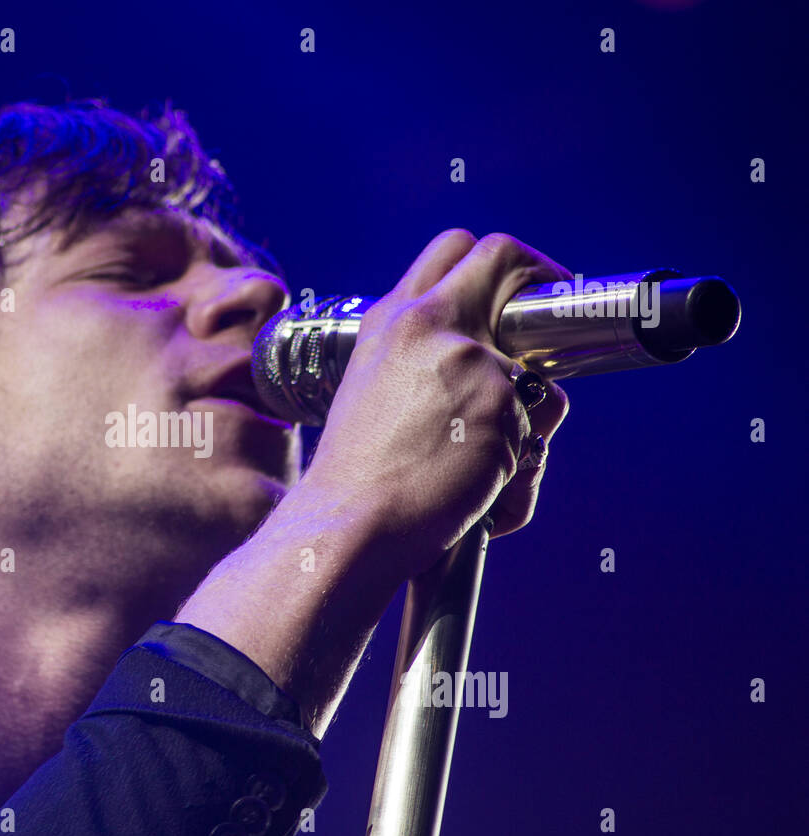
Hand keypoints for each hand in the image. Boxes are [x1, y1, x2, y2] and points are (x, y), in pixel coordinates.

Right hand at [298, 229, 572, 577]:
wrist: (347, 522)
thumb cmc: (357, 477)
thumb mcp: (373, 391)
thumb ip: (423, 360)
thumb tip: (492, 368)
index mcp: (392, 319)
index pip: (457, 247)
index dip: (503, 263)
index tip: (522, 292)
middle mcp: (428, 323)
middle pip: (507, 257)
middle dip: (544, 282)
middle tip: (555, 329)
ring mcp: (468, 358)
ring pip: (541, 376)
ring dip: (529, 421)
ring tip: (484, 466)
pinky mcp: (501, 403)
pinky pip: (539, 437)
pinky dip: (517, 477)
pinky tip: (479, 495)